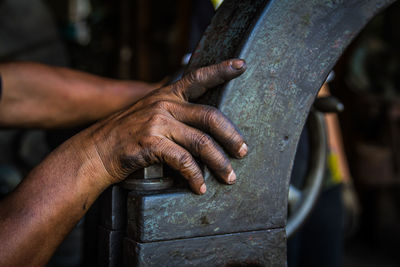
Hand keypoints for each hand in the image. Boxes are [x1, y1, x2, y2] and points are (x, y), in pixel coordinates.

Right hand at [82, 59, 247, 193]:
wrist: (95, 152)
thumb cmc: (126, 136)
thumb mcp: (149, 114)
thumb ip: (173, 113)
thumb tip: (200, 124)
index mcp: (166, 95)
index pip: (198, 77)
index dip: (221, 70)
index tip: (241, 65)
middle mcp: (164, 104)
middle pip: (210, 115)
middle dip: (232, 136)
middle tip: (243, 152)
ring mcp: (157, 122)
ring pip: (202, 142)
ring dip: (219, 162)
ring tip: (229, 177)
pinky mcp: (151, 142)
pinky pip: (184, 161)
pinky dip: (195, 177)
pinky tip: (199, 187)